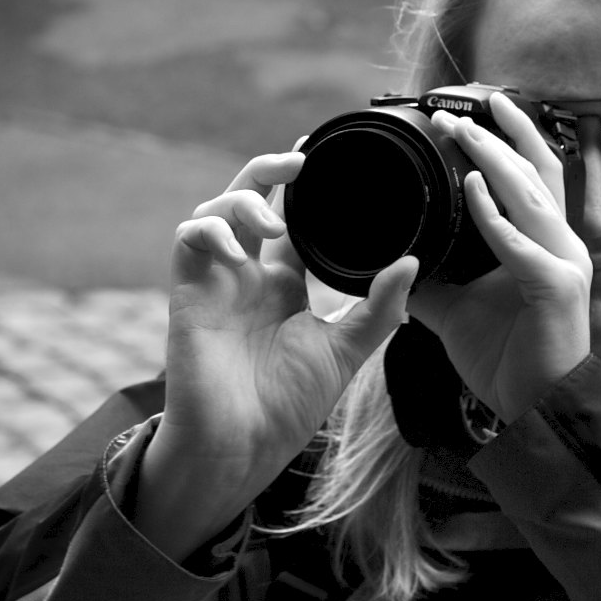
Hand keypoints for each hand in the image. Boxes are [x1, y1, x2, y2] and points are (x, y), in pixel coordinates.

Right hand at [137, 150, 418, 557]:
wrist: (243, 445)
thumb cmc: (289, 405)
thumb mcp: (346, 350)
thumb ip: (379, 308)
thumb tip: (411, 263)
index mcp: (285, 284)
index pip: (292, 219)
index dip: (303, 188)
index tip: (324, 155)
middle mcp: (249, 275)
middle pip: (251, 199)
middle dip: (270, 171)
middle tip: (300, 160)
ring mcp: (217, 280)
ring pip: (217, 209)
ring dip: (244, 200)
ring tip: (274, 223)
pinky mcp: (190, 291)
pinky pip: (189, 238)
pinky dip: (211, 228)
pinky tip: (239, 247)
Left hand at [408, 93, 592, 422]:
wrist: (535, 409)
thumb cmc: (507, 360)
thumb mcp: (456, 310)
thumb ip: (430, 279)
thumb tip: (392, 258)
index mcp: (544, 244)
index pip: (532, 177)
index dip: (509, 140)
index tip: (474, 111)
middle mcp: (561, 245)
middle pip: (536, 171)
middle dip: (498, 135)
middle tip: (455, 112)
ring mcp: (565, 263)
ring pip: (531, 194)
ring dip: (493, 160)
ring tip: (462, 133)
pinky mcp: (558, 288)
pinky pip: (523, 243)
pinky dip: (496, 215)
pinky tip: (471, 189)